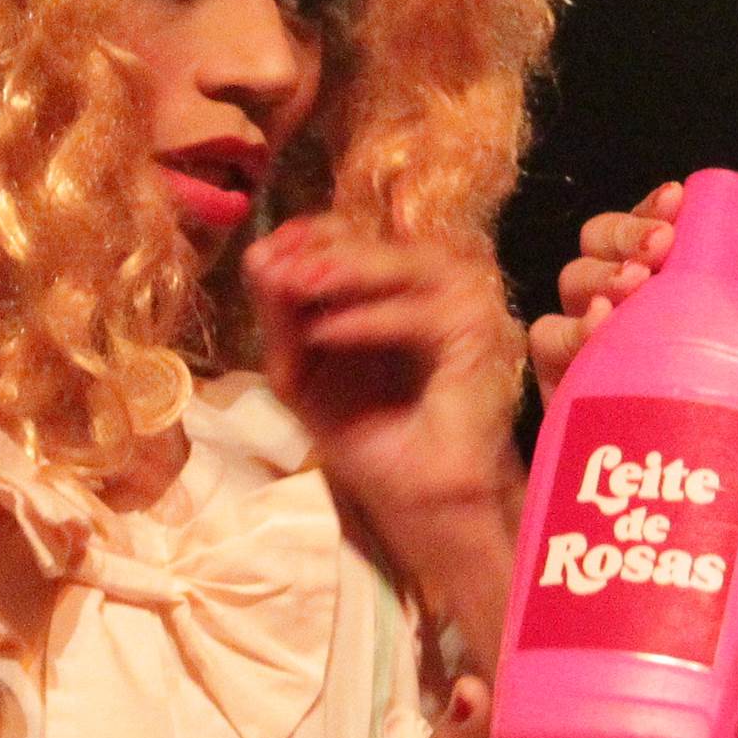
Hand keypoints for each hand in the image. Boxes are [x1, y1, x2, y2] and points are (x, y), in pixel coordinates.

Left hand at [244, 216, 523, 553]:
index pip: (351, 238)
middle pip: (376, 239)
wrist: (422, 500)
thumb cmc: (371, 440)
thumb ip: (282, 318)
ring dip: (344, 270)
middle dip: (319, 249)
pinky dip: (369, 321)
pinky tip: (325, 331)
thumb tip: (257, 255)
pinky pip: (421, 314)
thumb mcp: (303, 373)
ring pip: (405, 264)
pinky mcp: (479, 333)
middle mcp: (434, 285)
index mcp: (393, 288)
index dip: (306, 238)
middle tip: (273, 265)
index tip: (263, 252)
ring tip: (293, 284)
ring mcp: (464, 303)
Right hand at [527, 176, 737, 395]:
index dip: (651, 212)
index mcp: (679, 307)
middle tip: (658, 252)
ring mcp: (596, 367)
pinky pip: (548, 353)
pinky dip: (569, 331)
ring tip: (632, 293)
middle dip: (621, 236)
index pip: (646, 237)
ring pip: (567, 295)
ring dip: (594, 279)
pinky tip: (599, 330)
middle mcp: (631, 330)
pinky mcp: (569, 410)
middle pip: (596, 254)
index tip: (676, 208)